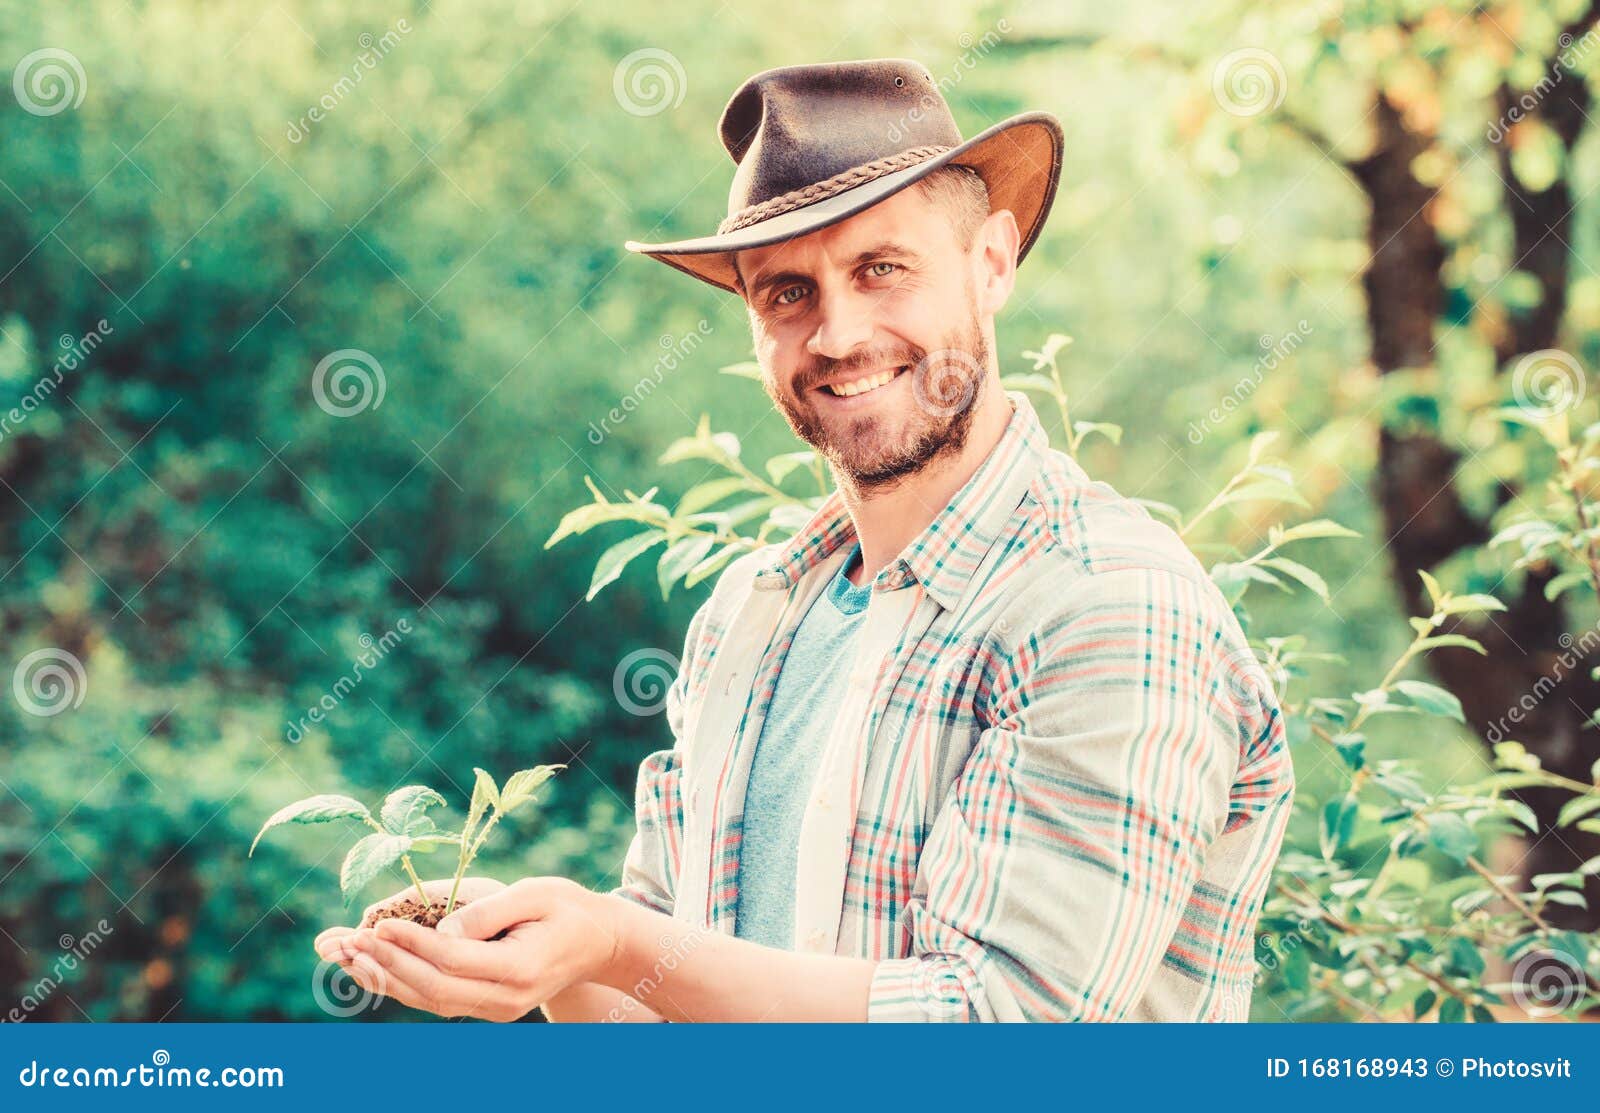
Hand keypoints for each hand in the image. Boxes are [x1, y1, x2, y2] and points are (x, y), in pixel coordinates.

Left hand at [315, 876, 621, 1021]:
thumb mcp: (536, 893)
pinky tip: (374, 967)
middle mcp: (506, 998)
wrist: (597, 943)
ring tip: (346, 956)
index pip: (453, 959)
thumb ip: (489, 911)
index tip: (378, 924)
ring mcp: (497, 1009)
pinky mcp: (487, 1007)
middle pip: (434, 988)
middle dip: (388, 964)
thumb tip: (442, 927)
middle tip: (348, 941)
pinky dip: (402, 984)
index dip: (412, 943)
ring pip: (430, 1001)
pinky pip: (438, 1000)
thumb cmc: (567, 908)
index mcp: (520, 967)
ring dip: (386, 979)